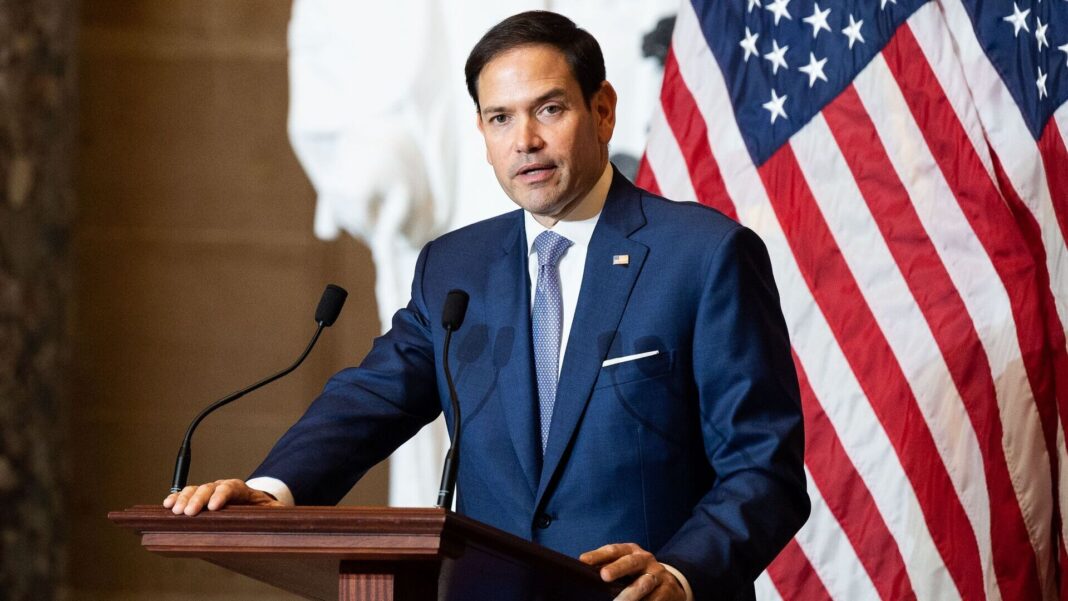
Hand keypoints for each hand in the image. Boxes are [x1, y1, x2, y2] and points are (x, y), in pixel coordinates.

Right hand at [162, 479, 283, 515]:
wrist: (258, 504)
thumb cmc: (265, 510)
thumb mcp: (276, 512)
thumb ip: (278, 514)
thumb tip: (286, 520)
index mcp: (243, 490)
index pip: (232, 487)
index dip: (222, 495)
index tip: (214, 507)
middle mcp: (225, 488)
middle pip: (210, 487)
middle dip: (198, 499)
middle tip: (189, 512)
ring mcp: (212, 492)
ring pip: (196, 489)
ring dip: (184, 498)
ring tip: (175, 510)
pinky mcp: (202, 499)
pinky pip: (187, 494)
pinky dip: (177, 498)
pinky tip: (167, 504)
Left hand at [580, 543, 686, 600]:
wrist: (669, 584)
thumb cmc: (636, 574)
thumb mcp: (624, 565)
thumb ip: (607, 566)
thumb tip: (583, 572)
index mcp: (631, 551)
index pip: (613, 550)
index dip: (598, 555)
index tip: (583, 561)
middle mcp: (645, 559)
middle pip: (631, 562)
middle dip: (617, 568)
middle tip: (604, 575)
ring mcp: (658, 574)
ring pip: (644, 583)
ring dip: (631, 593)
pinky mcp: (668, 590)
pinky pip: (655, 599)